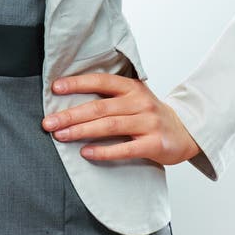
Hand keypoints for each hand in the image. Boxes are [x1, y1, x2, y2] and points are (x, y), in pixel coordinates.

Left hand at [41, 72, 202, 165]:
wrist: (185, 131)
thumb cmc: (150, 115)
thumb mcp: (133, 98)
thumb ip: (109, 98)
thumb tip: (71, 100)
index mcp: (131, 87)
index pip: (100, 81)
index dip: (77, 83)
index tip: (55, 88)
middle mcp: (139, 102)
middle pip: (99, 107)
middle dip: (71, 114)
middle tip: (48, 122)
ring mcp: (147, 123)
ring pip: (109, 125)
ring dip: (81, 131)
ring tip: (60, 135)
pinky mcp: (154, 144)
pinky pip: (124, 148)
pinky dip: (103, 151)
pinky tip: (86, 152)